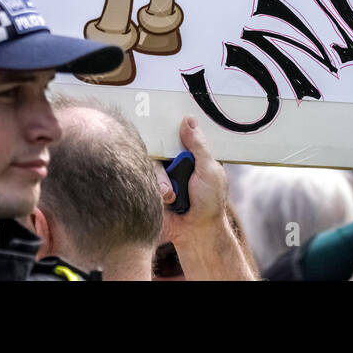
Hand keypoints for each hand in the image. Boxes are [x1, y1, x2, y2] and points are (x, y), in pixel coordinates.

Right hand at [158, 116, 226, 242]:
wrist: (196, 233)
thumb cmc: (209, 203)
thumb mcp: (209, 170)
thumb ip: (198, 146)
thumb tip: (188, 119)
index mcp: (191, 154)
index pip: (175, 134)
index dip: (168, 130)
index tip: (160, 121)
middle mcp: (174, 162)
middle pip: (158, 147)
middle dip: (165, 162)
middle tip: (172, 168)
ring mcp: (162, 175)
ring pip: (150, 164)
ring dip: (161, 180)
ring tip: (172, 195)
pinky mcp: (150, 188)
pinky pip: (143, 179)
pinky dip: (154, 189)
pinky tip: (165, 199)